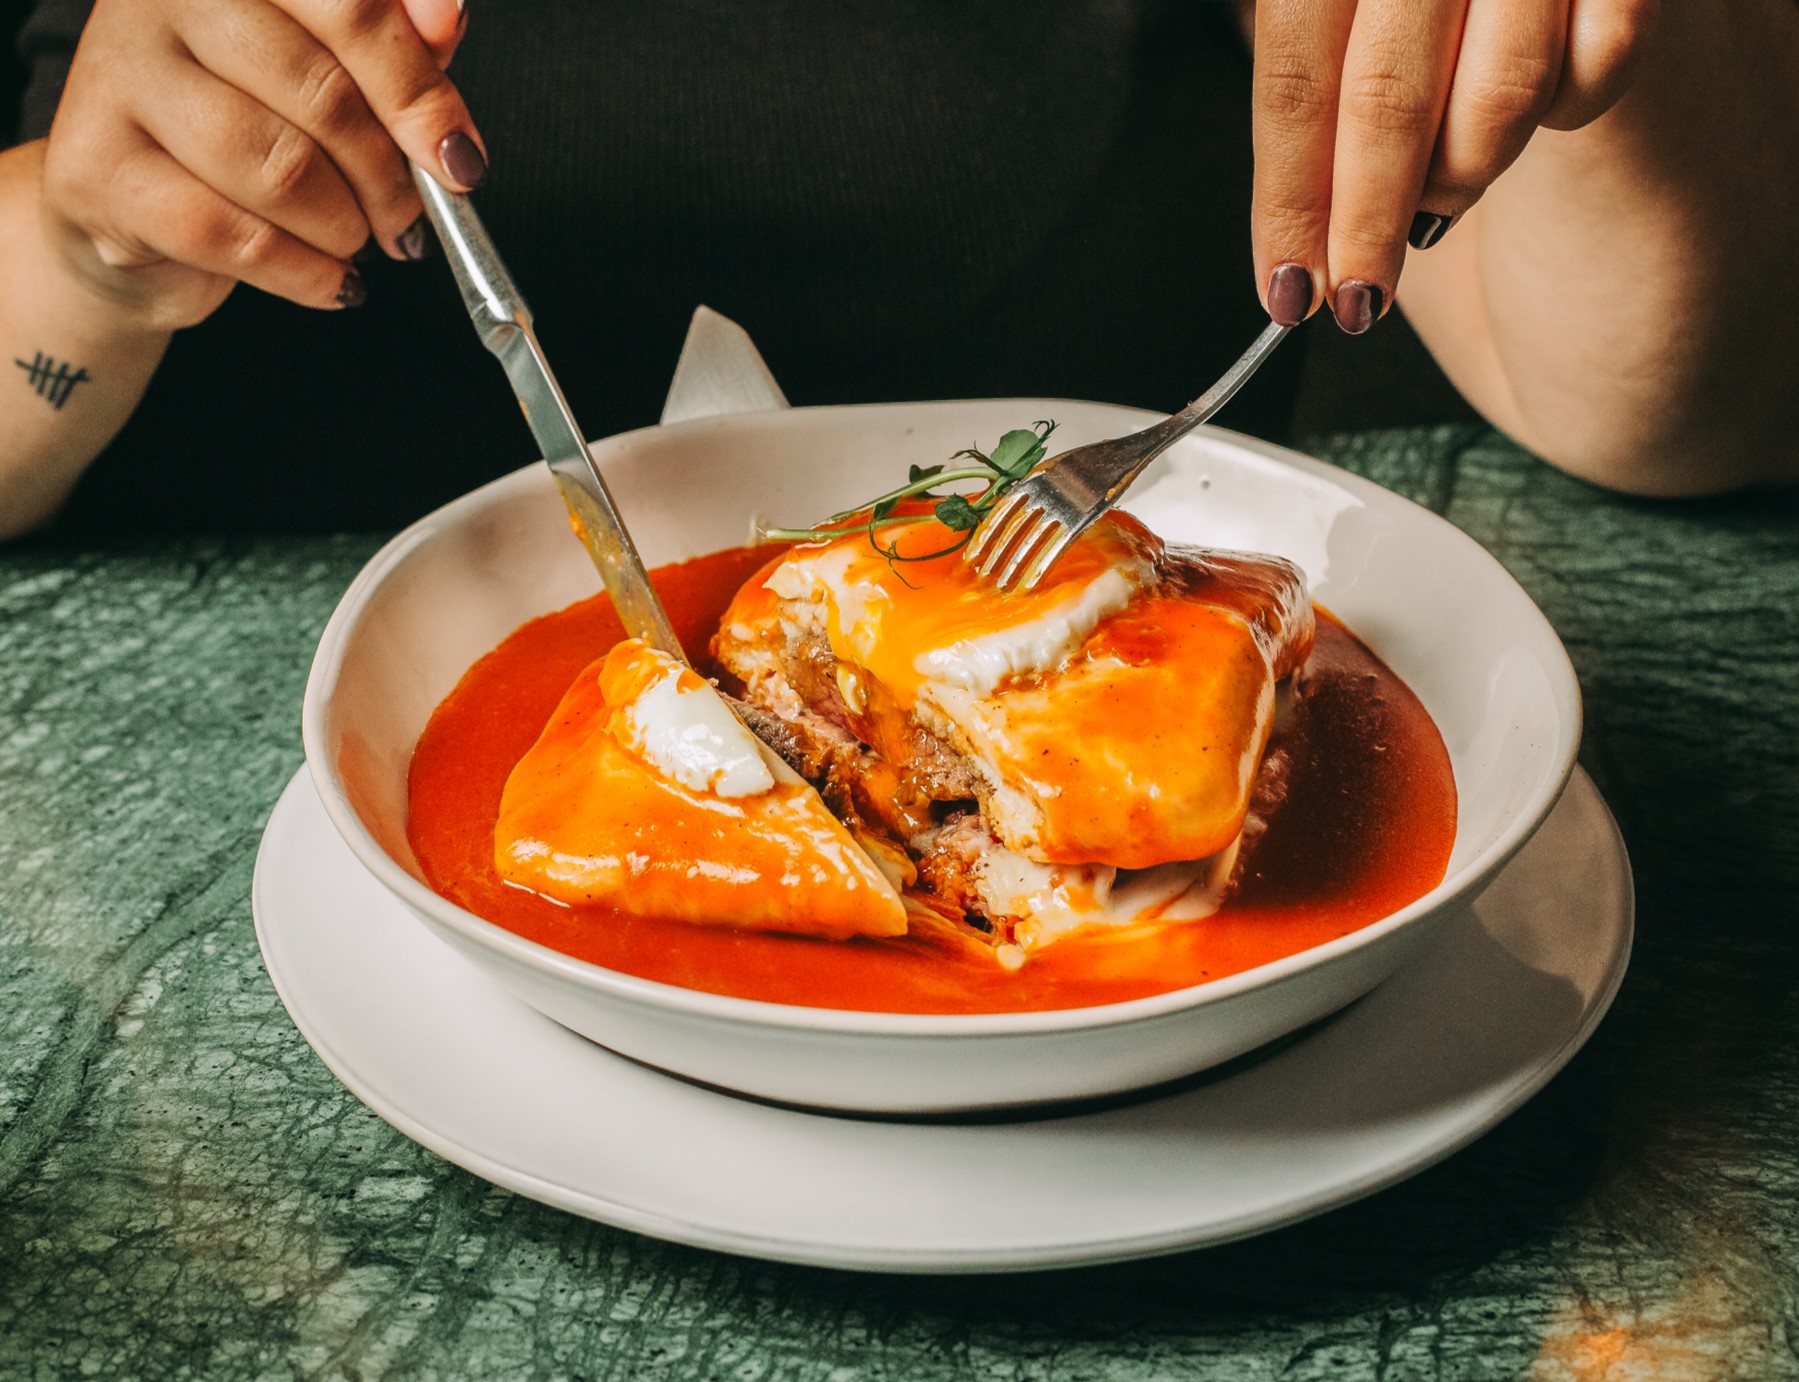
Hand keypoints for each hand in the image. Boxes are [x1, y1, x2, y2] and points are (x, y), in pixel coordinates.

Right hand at [38, 0, 480, 330]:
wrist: (136, 213)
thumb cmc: (254, 129)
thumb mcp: (337, 75)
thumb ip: (396, 44)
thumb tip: (446, 16)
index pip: (350, 7)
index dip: (418, 92)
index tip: (460, 159)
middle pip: (321, 93)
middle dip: (387, 177)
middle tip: (409, 221)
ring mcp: (119, 76)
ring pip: (277, 168)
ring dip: (344, 227)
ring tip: (357, 243)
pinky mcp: (95, 169)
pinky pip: (229, 234)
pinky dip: (304, 272)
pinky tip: (331, 282)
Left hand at [1251, 0, 1659, 333]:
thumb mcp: (1362, 17)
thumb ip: (1322, 92)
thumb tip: (1287, 247)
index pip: (1296, 77)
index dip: (1289, 197)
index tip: (1285, 292)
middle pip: (1385, 97)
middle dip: (1365, 224)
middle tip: (1355, 304)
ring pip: (1500, 91)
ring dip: (1464, 172)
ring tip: (1440, 202)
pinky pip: (1607, 56)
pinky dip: (1572, 103)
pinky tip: (1544, 109)